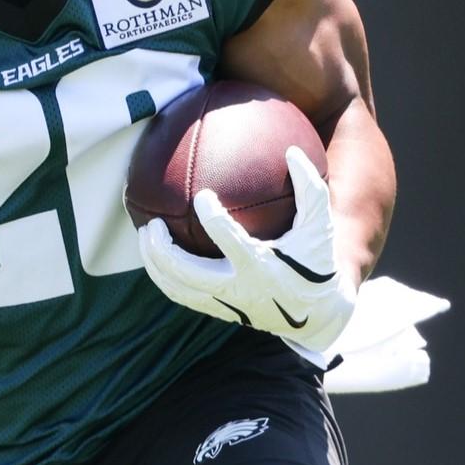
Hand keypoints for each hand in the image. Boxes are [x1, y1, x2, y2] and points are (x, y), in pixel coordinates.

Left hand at [137, 148, 358, 353]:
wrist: (317, 314)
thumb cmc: (315, 260)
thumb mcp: (320, 225)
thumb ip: (309, 189)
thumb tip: (291, 151)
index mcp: (261, 266)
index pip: (230, 240)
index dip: (212, 217)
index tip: (203, 196)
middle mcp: (239, 288)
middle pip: (187, 273)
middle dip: (163, 250)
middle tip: (151, 223)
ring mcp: (226, 303)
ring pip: (178, 288)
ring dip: (154, 264)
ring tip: (144, 237)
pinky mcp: (219, 311)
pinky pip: (182, 297)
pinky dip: (164, 277)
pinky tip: (156, 254)